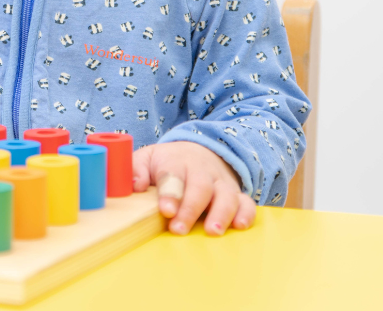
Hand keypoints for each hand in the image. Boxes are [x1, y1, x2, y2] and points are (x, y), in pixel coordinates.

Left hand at [132, 141, 255, 235]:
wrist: (199, 151)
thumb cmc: (168, 162)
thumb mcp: (147, 158)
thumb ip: (136, 169)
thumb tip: (136, 185)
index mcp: (176, 162)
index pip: (173, 175)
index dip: (170, 193)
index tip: (166, 210)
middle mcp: (201, 172)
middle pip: (200, 188)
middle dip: (191, 209)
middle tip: (179, 229)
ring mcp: (221, 183)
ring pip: (226, 195)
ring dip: (220, 214)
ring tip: (212, 232)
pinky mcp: (236, 194)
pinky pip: (246, 202)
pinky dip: (246, 214)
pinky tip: (240, 226)